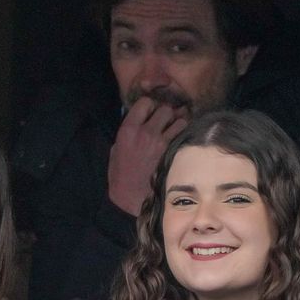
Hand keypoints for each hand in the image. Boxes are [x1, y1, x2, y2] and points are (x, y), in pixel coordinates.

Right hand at [107, 97, 189, 215]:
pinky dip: (184, 135)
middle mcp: (146, 132)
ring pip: (180, 120)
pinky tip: (180, 140)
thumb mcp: (115, 152)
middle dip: (166, 113)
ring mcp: (162, 142)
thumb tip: (136, 126)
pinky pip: (184, 135)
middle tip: (165, 121)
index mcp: (128, 129)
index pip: (145, 102)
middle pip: (165, 109)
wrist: (132, 198)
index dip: (150, 106)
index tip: (150, 112)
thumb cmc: (120, 177)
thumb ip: (127, 135)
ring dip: (178, 123)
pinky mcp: (174, 153)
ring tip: (175, 130)